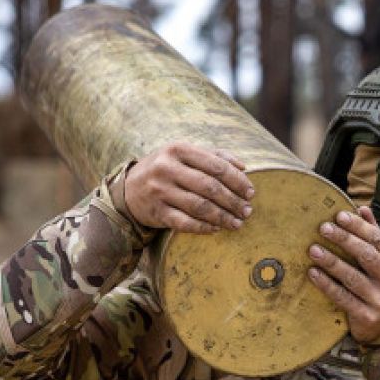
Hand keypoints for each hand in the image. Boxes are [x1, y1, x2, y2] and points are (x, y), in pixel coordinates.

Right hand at [124, 143, 254, 232]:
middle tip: (247, 211)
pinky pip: (185, 223)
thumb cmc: (166, 169)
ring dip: (223, 217)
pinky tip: (216, 229)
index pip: (216, 166)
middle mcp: (167, 168)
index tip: (251, 192)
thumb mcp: (184, 155)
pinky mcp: (156, 212)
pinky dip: (204, 228)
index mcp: (178, 149)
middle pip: (210, 187)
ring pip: (200, 207)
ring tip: (237, 223)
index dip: (238, 180)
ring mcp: (160, 191)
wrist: (128, 189)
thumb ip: (214, 155)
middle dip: (233, 201)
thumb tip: (243, 166)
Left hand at [307, 206, 379, 343]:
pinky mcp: (368, 318)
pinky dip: (327, 284)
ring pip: (354, 277)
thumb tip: (362, 209)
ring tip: (313, 249)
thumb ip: (375, 237)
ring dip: (332, 261)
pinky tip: (314, 273)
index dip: (360, 227)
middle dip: (345, 240)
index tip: (339, 216)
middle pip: (369, 256)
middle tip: (324, 228)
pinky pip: (343, 297)